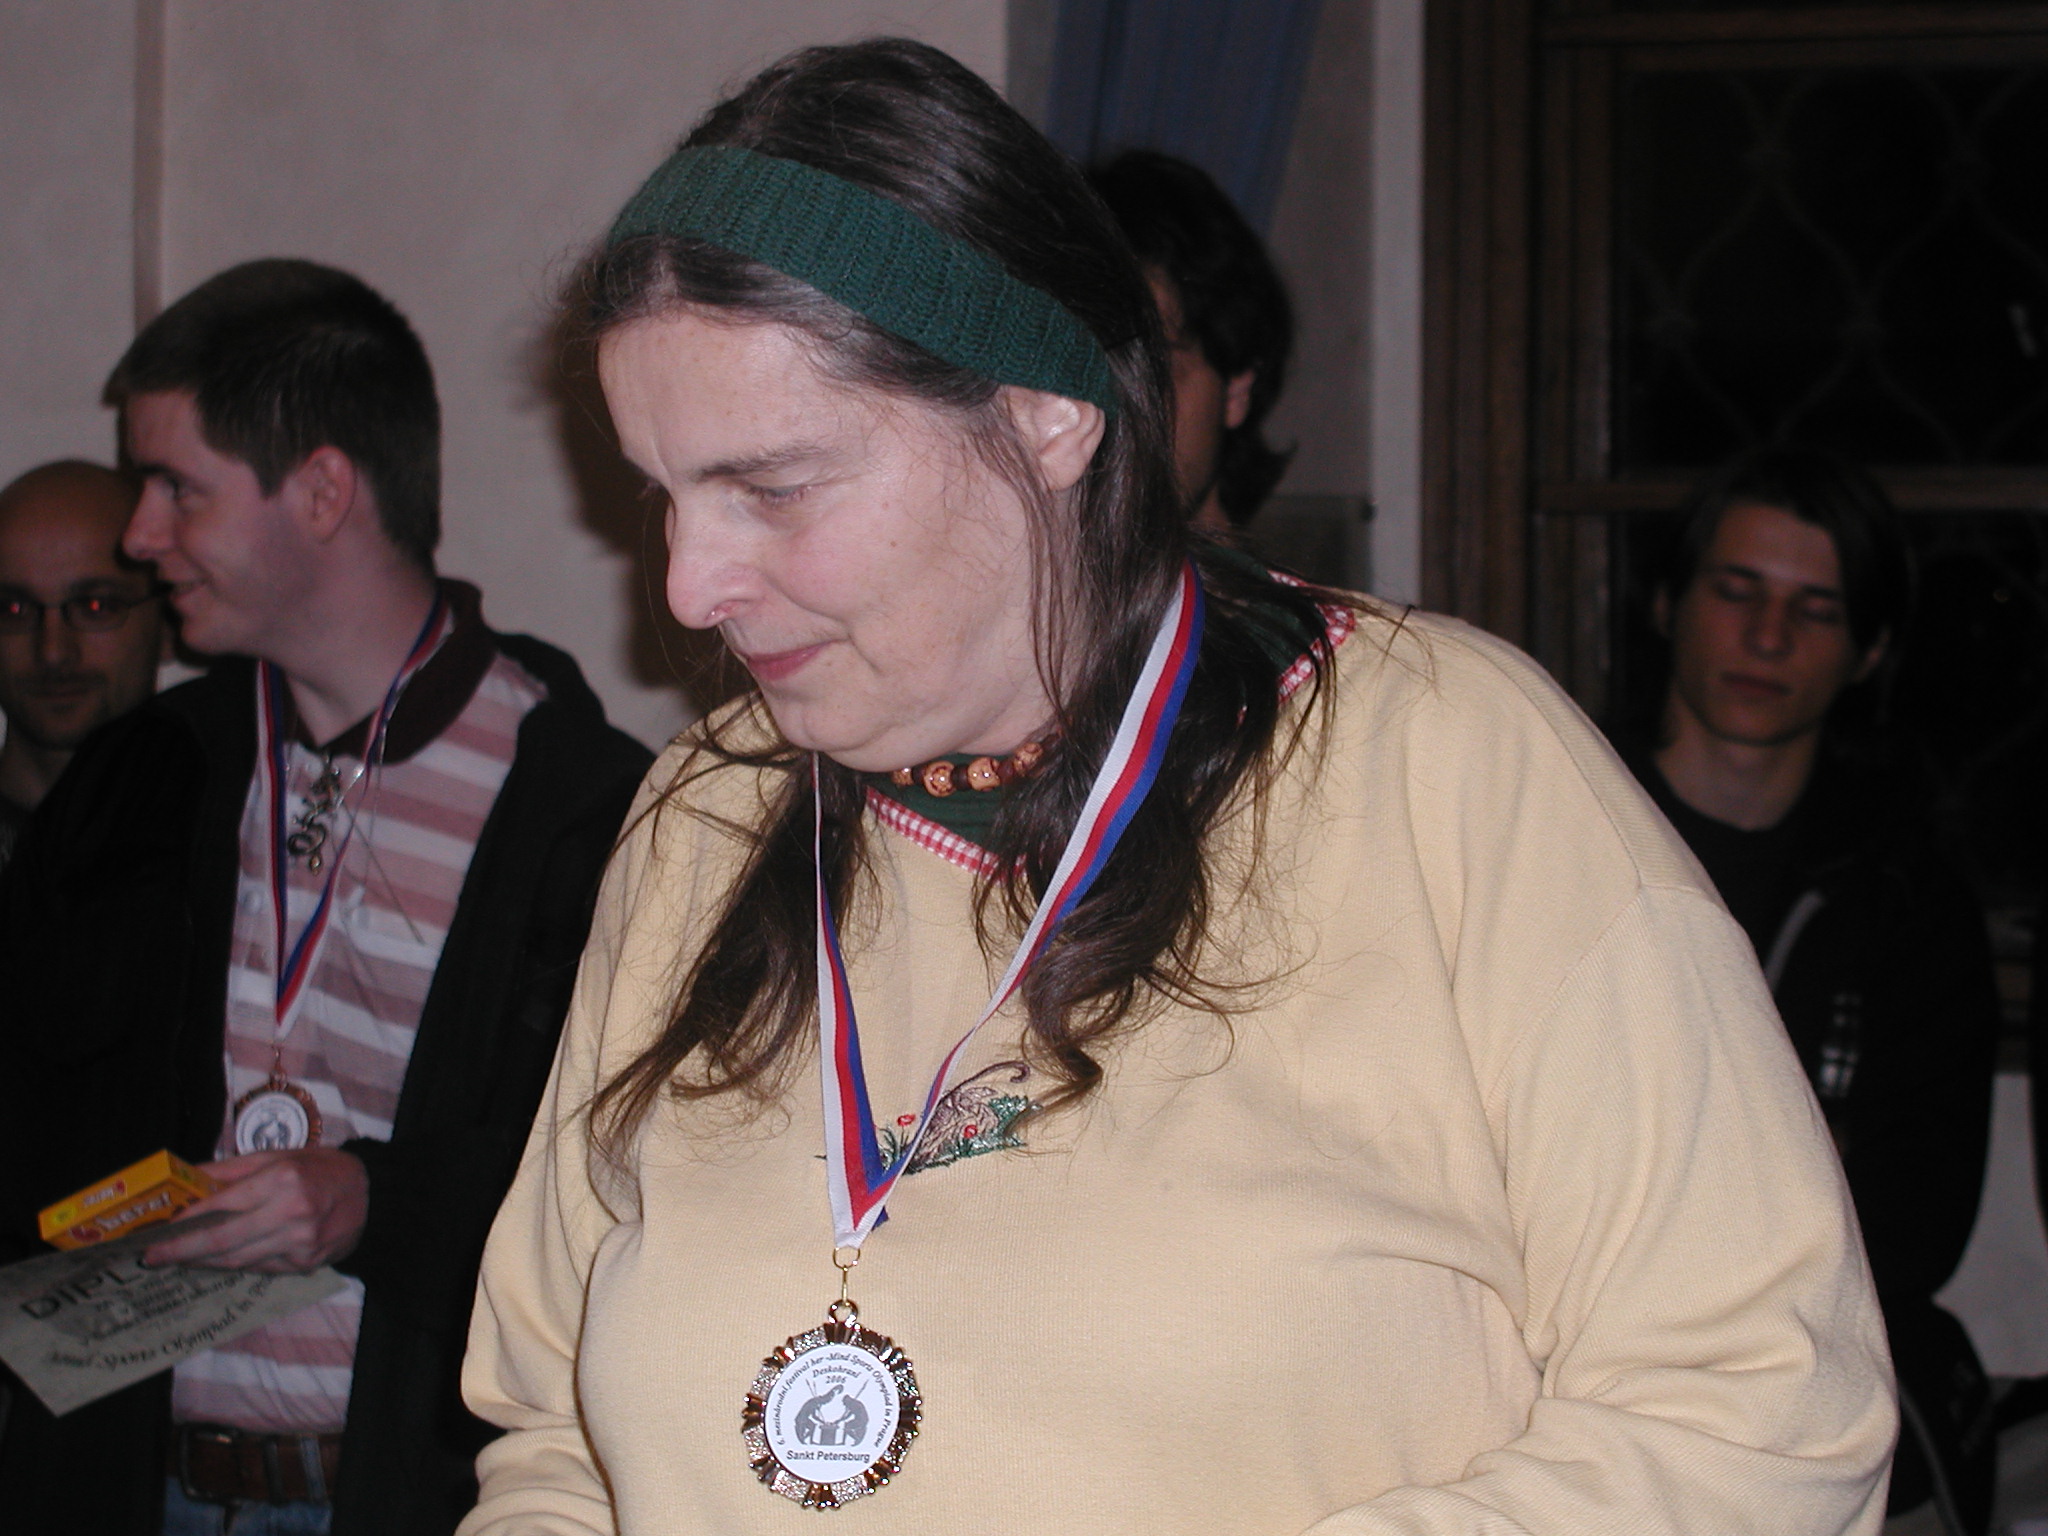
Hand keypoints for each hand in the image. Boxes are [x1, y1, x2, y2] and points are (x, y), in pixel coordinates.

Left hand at [142, 1148, 368, 1273]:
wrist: (373, 1197)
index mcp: (283, 1179)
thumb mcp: (278, 1156)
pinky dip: (234, 1262)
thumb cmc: (322, 1169)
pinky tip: (219, 1258)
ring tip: (179, 1258)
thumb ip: (230, 1170)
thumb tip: (186, 1180)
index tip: (158, 1232)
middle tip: (152, 1258)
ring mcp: (300, 1244)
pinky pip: (258, 1267)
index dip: (186, 1222)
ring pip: (237, 1260)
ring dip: (203, 1261)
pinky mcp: (305, 1265)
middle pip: (223, 1241)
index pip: (222, 1205)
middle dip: (182, 1251)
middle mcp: (292, 1214)